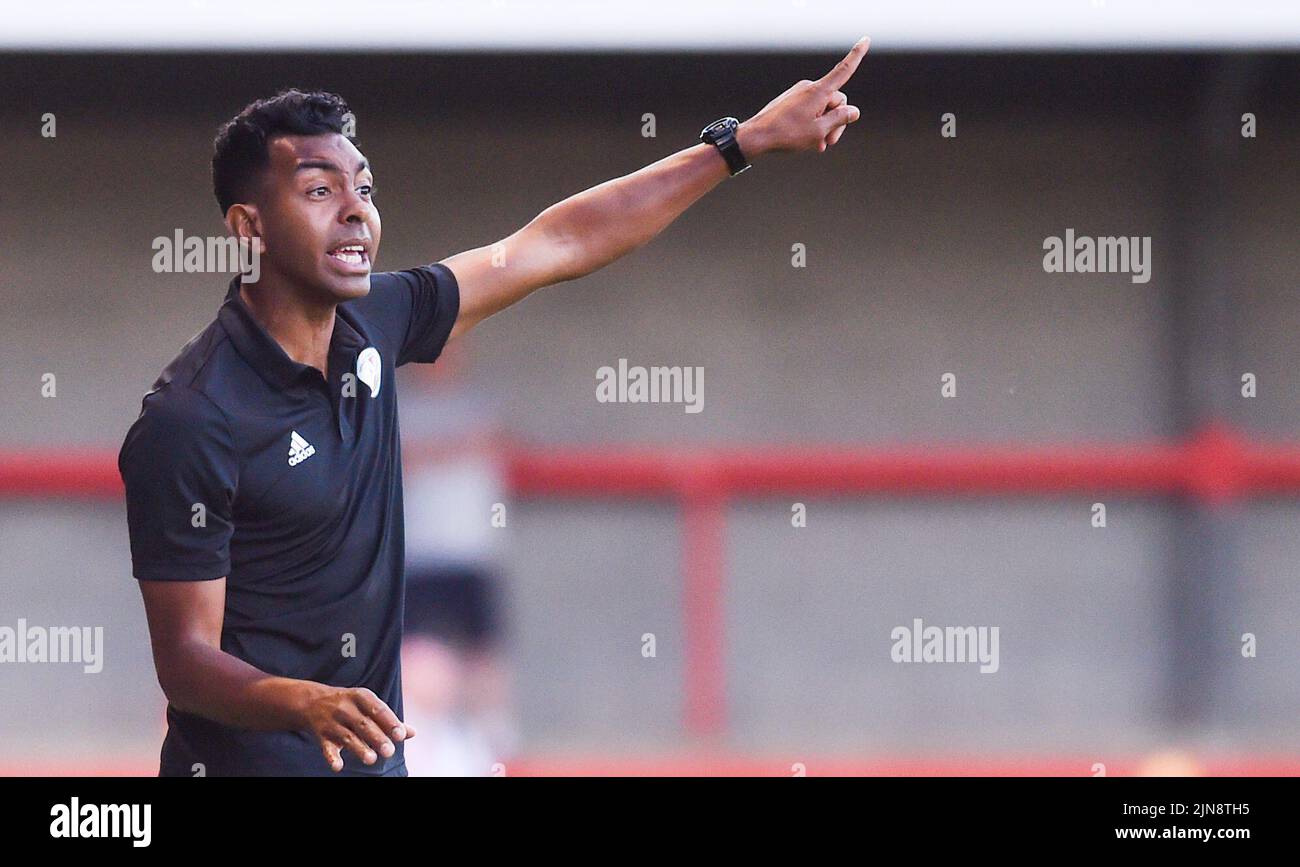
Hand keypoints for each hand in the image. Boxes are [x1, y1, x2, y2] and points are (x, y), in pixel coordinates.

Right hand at [300, 684, 417, 771]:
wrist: (312, 701)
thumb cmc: (350, 705)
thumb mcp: (367, 705)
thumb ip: (389, 719)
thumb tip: (412, 733)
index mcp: (361, 696)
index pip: (377, 709)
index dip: (389, 722)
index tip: (400, 735)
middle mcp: (345, 707)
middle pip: (363, 724)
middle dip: (377, 737)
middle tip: (390, 751)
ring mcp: (332, 722)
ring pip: (347, 737)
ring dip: (359, 749)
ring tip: (372, 759)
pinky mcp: (321, 736)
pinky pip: (326, 747)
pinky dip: (332, 757)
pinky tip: (338, 766)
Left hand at [737, 36, 868, 157]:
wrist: (757, 137)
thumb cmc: (787, 134)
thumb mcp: (820, 131)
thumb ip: (840, 119)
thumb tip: (853, 111)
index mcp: (818, 91)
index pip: (843, 70)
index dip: (857, 56)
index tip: (866, 39)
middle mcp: (809, 88)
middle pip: (836, 102)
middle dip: (837, 122)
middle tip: (829, 141)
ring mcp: (799, 94)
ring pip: (823, 109)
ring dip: (824, 127)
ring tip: (817, 145)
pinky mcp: (791, 101)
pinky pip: (810, 110)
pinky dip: (813, 125)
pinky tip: (808, 140)